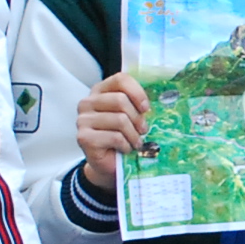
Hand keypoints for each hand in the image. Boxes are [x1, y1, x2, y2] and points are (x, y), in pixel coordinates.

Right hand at [76, 72, 151, 192]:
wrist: (109, 164)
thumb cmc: (123, 137)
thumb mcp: (132, 116)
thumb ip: (138, 103)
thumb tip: (161, 95)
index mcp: (100, 91)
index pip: (120, 79)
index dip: (137, 92)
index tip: (146, 108)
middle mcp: (87, 103)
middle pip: (120, 100)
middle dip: (137, 118)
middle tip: (143, 130)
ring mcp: (83, 120)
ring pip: (119, 120)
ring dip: (133, 135)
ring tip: (135, 142)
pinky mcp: (84, 137)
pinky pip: (115, 137)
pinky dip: (126, 145)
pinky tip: (125, 149)